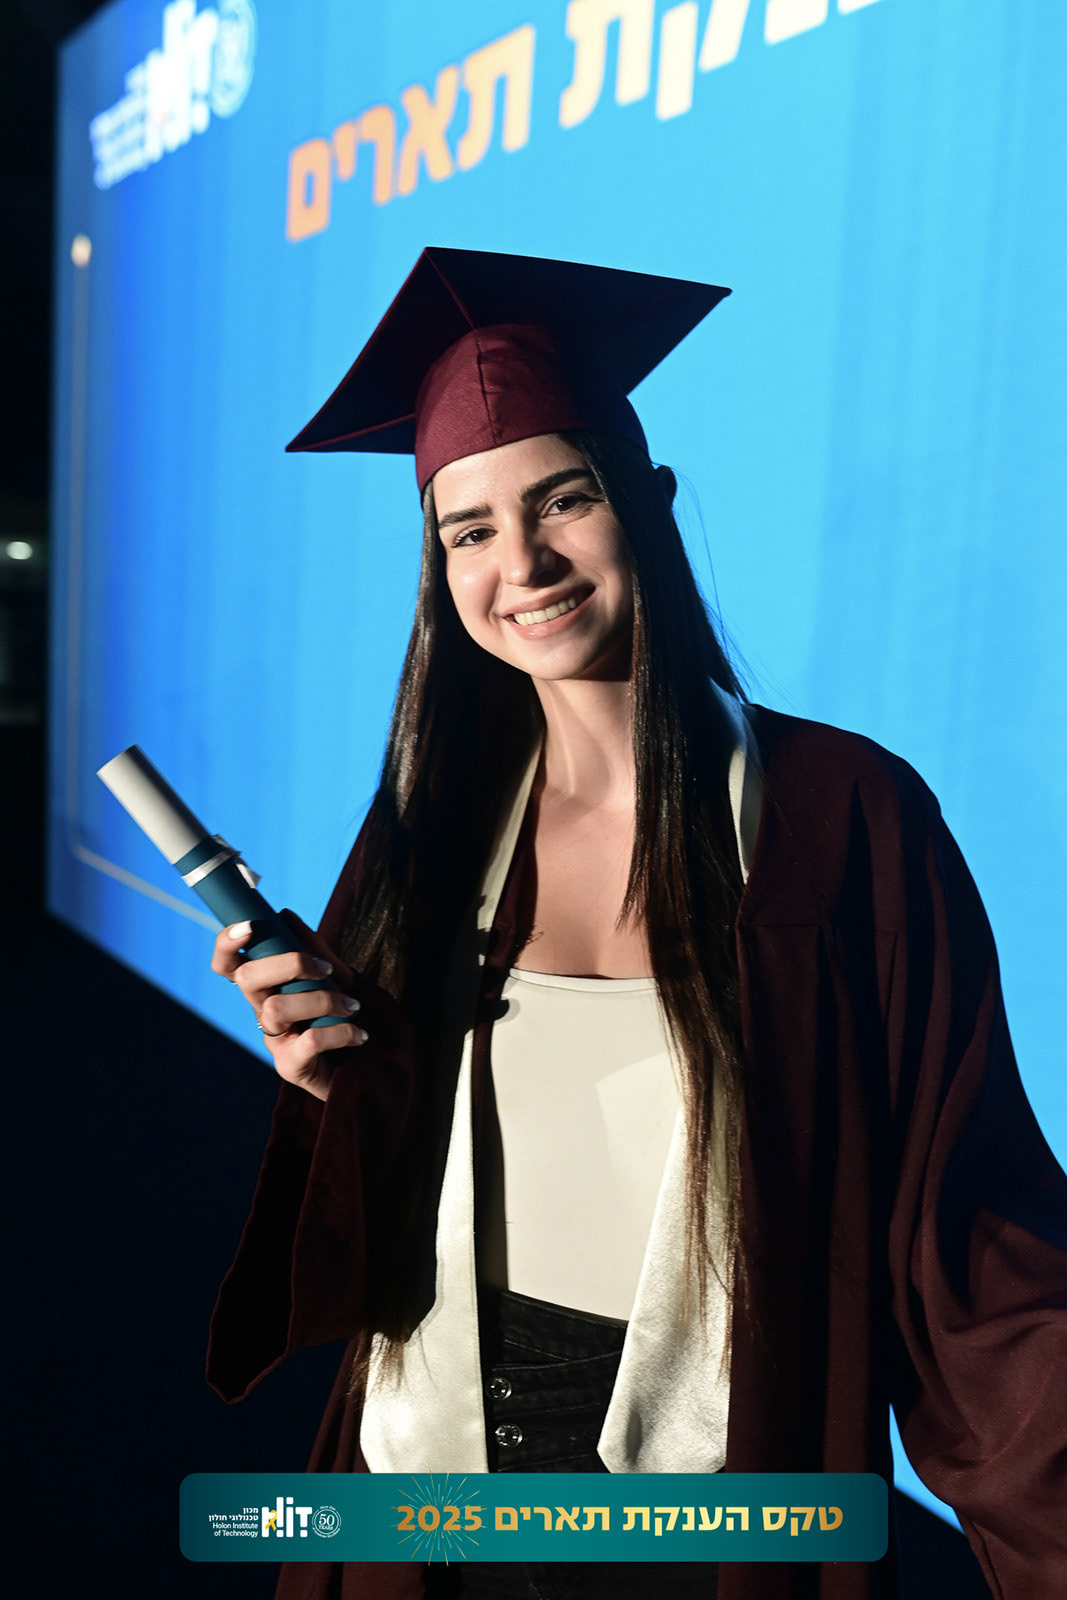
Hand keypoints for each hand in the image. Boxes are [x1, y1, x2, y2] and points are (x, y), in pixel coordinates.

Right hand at [210, 911, 366, 1100]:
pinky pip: (309, 1041)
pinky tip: (359, 1034)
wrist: (361, 1068)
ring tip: (352, 1007)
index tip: (250, 926)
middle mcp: (262, 1011)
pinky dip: (339, 1032)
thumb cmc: (340, 1017)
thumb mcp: (332, 976)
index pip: (229, 964)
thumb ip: (311, 947)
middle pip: (247, 979)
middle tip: (327, 970)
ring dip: (322, 1000)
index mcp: (267, 987)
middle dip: (288, 963)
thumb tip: (284, 914)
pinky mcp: (290, 1066)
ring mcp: (274, 1040)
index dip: (227, 943)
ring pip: (276, 1008)